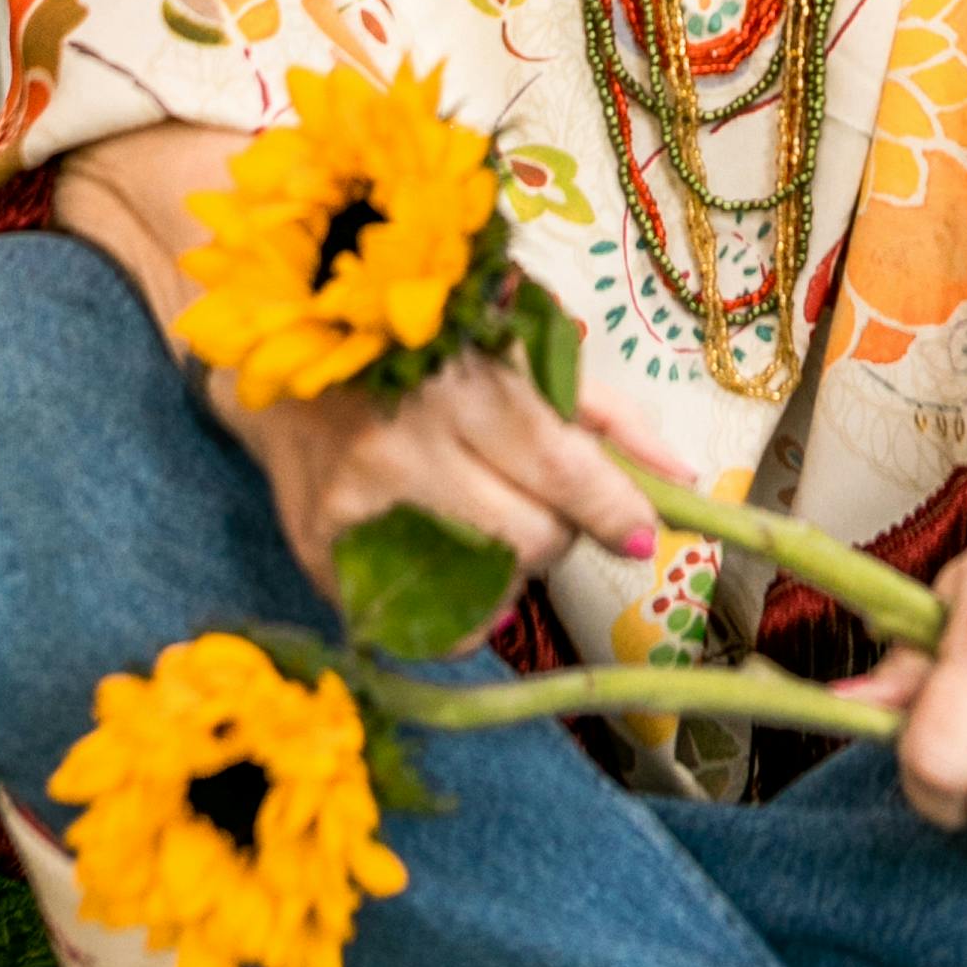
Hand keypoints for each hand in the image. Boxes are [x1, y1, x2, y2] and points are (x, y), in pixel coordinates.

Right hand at [231, 353, 670, 615]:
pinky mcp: (319, 550)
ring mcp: (354, 505)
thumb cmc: (422, 346)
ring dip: (512, 566)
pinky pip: (420, 620)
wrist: (283, 352)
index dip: (614, 509)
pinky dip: (459, 609)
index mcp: (457, 378)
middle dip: (559, 532)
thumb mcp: (517, 350)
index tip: (641, 533)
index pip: (557, 468)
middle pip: (528, 538)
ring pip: (482, 584)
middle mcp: (401, 444)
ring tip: (493, 520)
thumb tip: (682, 481)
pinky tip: (455, 565)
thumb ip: (604, 415)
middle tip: (544, 504)